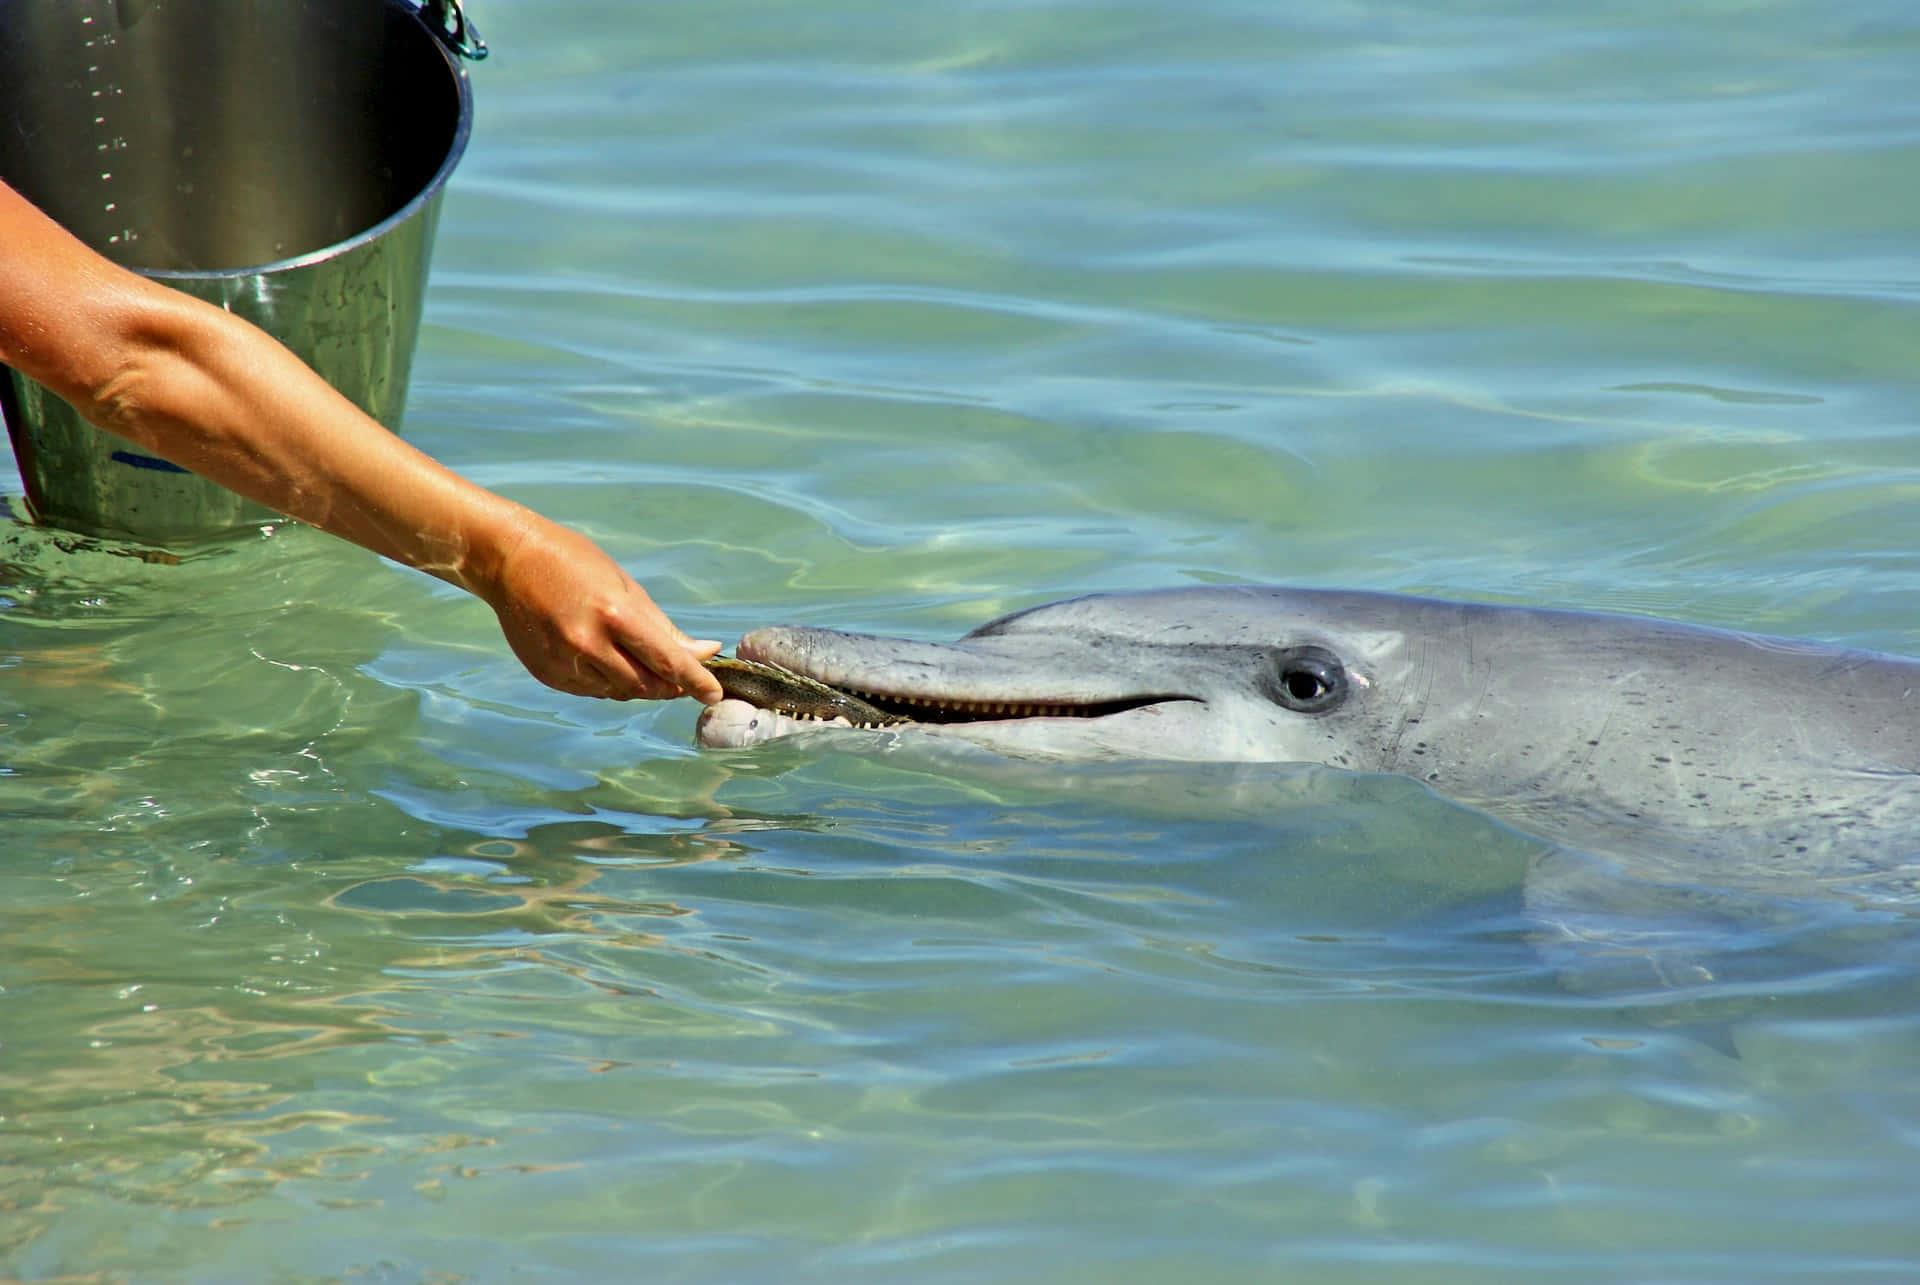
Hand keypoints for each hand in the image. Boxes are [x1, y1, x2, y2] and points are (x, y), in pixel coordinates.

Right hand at [479, 515, 723, 702]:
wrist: (509, 561)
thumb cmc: (575, 564)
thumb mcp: (625, 587)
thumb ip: (663, 628)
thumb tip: (704, 652)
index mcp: (613, 614)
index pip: (667, 661)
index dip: (696, 681)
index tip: (714, 693)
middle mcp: (587, 644)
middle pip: (646, 686)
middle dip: (670, 686)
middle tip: (683, 678)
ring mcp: (564, 662)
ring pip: (620, 692)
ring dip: (640, 684)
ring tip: (639, 660)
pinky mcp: (548, 674)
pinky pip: (592, 690)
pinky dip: (608, 681)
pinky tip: (605, 659)